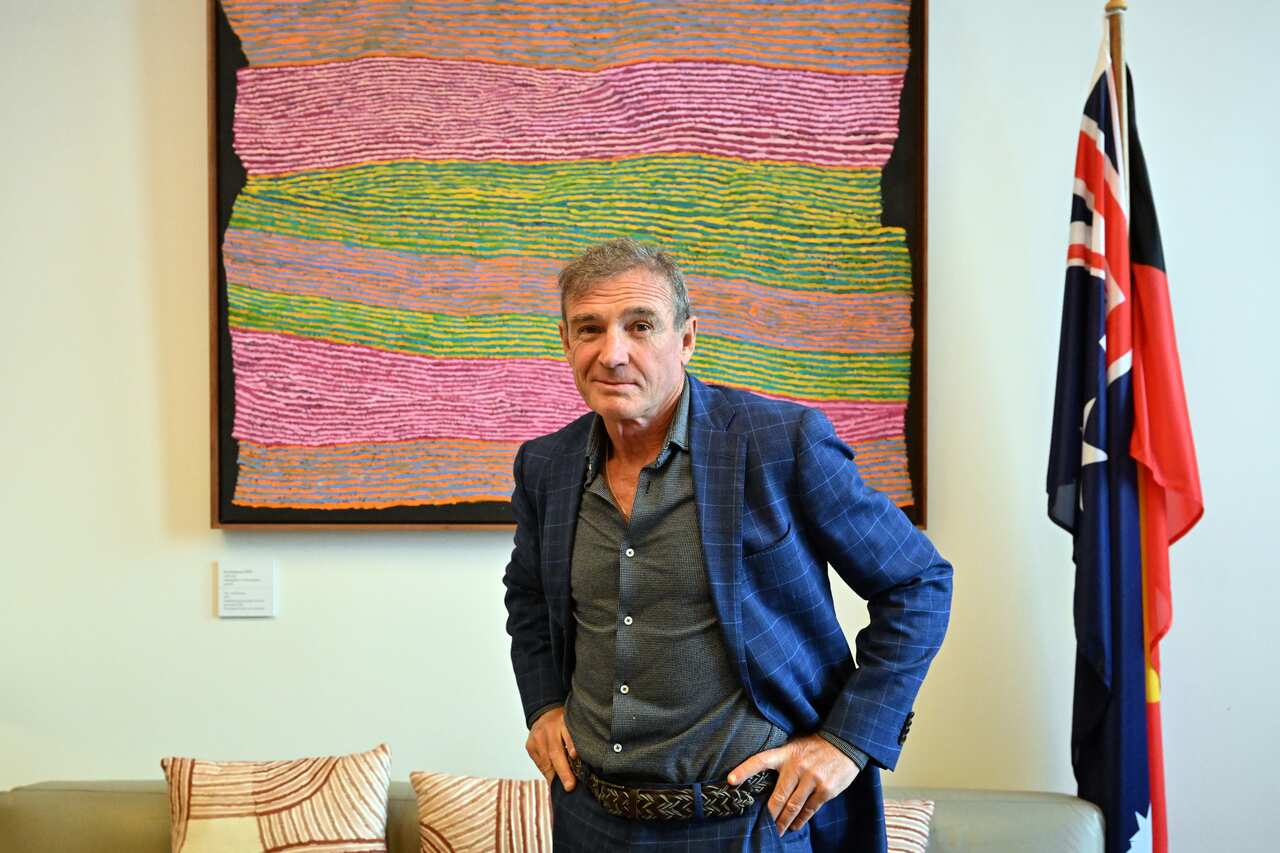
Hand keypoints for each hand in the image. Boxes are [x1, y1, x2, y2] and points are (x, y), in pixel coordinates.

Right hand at [524, 706, 576, 790]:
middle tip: (569, 786)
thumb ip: (577, 739)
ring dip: (555, 776)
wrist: (544, 713)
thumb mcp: (573, 724)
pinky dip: (548, 772)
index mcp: (562, 721)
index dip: (571, 744)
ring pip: (545, 761)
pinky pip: (540, 763)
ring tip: (564, 787)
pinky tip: (554, 779)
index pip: (567, 734)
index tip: (574, 755)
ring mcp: (536, 738)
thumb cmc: (564, 723)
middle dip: (563, 771)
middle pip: (555, 752)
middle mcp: (548, 729)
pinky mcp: (529, 746)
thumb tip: (582, 759)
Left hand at [727, 734, 859, 835]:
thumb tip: (765, 780)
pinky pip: (810, 809)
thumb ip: (782, 760)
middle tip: (763, 827)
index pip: (760, 760)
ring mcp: (812, 778)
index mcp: (786, 753)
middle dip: (770, 815)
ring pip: (793, 806)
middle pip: (778, 796)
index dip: (744, 770)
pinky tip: (795, 825)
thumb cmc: (816, 747)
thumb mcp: (796, 746)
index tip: (730, 780)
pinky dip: (801, 820)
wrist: (845, 743)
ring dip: (784, 821)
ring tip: (778, 830)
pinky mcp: (825, 789)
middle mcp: (797, 766)